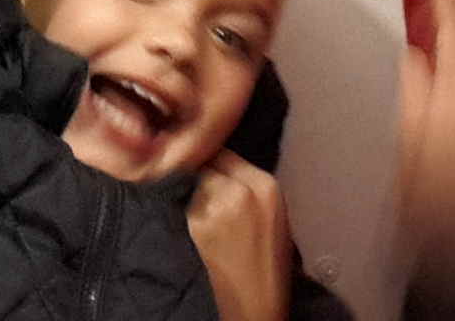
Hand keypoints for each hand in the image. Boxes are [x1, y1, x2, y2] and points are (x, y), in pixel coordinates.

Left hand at [187, 149, 294, 320]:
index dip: (214, 163)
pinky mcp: (199, 221)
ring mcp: (220, 203)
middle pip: (206, 162)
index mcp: (267, 185)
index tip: (207, 173)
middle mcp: (244, 187)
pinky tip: (195, 229)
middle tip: (201, 194)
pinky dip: (184, 211)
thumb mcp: (271, 215)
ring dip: (189, 192)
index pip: (227, 151)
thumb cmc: (267, 263)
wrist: (256, 303)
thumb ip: (249, 186)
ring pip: (191, 181)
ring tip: (200, 215)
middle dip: (200, 173)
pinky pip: (182, 203)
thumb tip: (216, 164)